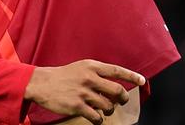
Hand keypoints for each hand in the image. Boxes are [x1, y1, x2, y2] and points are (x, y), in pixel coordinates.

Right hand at [23, 59, 145, 124]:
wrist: (42, 83)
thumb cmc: (64, 75)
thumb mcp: (81, 67)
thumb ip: (97, 72)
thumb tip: (115, 83)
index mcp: (91, 66)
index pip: (117, 70)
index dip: (131, 76)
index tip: (142, 80)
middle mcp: (89, 78)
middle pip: (117, 90)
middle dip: (123, 98)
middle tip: (122, 101)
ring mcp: (84, 92)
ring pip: (108, 105)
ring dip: (109, 110)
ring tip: (104, 109)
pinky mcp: (77, 106)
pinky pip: (96, 117)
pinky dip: (99, 119)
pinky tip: (96, 118)